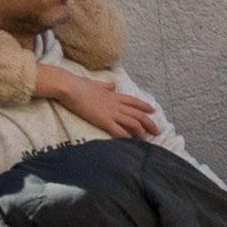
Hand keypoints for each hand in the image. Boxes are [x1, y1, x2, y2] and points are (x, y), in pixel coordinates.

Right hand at [43, 68, 161, 141]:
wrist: (69, 87)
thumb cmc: (77, 84)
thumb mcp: (94, 83)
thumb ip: (104, 85)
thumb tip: (111, 85)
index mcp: (113, 95)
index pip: (133, 101)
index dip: (144, 106)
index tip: (153, 111)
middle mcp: (116, 104)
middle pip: (138, 114)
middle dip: (149, 123)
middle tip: (157, 131)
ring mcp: (111, 112)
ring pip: (133, 123)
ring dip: (142, 132)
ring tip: (147, 140)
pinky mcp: (103, 120)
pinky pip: (119, 131)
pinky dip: (127, 137)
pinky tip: (132, 143)